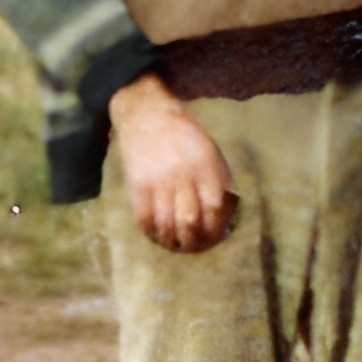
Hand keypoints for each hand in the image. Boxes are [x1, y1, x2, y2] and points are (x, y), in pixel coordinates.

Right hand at [108, 73, 236, 252]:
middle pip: (190, 218)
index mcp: (204, 163)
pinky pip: (144, 217)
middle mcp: (181, 173)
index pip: (214, 205)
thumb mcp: (208, 148)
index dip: (216, 226)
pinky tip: (157, 235)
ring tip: (176, 245)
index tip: (216, 235)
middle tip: (196, 247)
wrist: (146, 114)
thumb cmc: (183, 133)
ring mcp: (157, 179)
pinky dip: (151, 232)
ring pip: (166, 222)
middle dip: (195, 239)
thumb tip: (225, 210)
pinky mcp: (137, 184)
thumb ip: (217, 176)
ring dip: (172, 240)